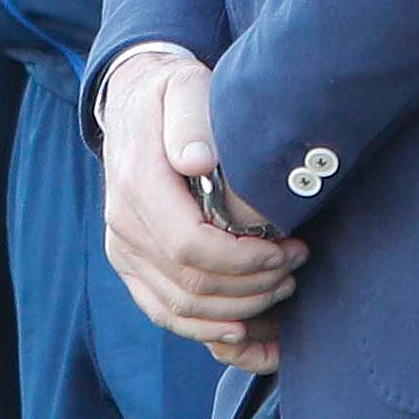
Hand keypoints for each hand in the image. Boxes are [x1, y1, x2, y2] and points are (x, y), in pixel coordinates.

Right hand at [99, 47, 300, 370]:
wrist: (133, 103)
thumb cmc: (172, 94)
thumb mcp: (183, 88)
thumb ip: (190, 120)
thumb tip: (197, 160)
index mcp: (138, 184)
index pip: (190, 245)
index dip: (243, 261)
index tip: (285, 250)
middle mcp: (123, 223)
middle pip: (190, 283)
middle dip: (252, 286)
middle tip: (295, 267)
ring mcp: (123, 248)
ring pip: (179, 307)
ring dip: (237, 310)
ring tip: (280, 288)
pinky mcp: (129, 262)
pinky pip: (162, 311)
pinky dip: (204, 328)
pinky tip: (242, 330)